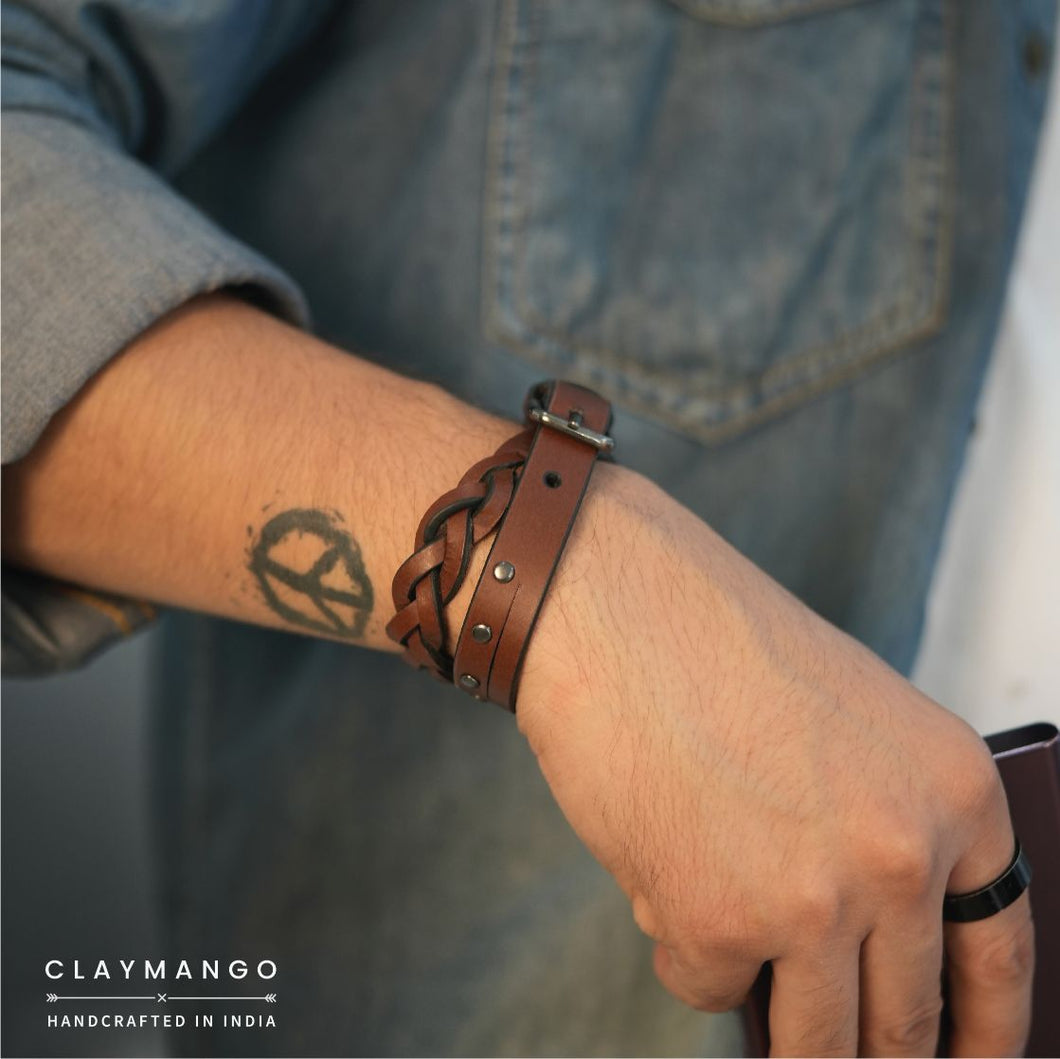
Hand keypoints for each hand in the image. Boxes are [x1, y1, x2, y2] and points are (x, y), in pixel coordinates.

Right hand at [517, 465, 1033, 1056]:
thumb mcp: (840, 725)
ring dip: (779, 1024)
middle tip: (832, 1048)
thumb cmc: (710, 646)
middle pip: (903, 1021)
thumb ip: (870, 833)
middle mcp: (902, 853)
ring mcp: (815, 899)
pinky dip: (680, 946)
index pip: (999, 954)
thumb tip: (848, 959)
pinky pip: (706, 983)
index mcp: (954, 790)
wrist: (612, 600)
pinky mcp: (718, 925)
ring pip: (815, 1040)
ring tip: (735, 952)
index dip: (983, 1033)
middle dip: (865, 1051)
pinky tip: (660, 866)